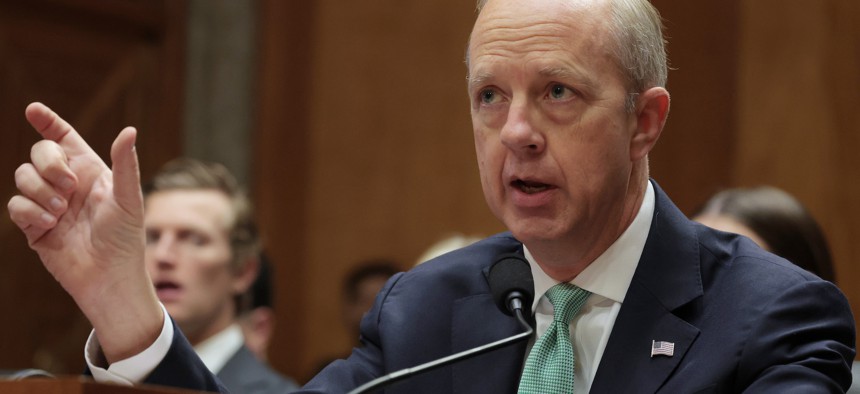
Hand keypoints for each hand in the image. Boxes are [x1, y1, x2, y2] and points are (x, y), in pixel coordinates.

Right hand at [7, 102, 162, 362]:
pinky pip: (16, 205)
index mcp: (89, 170)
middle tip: (68, 186)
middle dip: (48, 163)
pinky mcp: (34, 225)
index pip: (63, 137)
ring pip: (22, 177)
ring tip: (61, 212)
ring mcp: (48, 203)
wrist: (108, 276)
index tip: (33, 110)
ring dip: (40, 191)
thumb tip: (129, 130)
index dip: (48, 121)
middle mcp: (67, 183)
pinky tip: (50, 226)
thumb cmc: (125, 238)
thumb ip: (125, 164)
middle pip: (39, 152)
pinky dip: (31, 212)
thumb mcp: (128, 198)